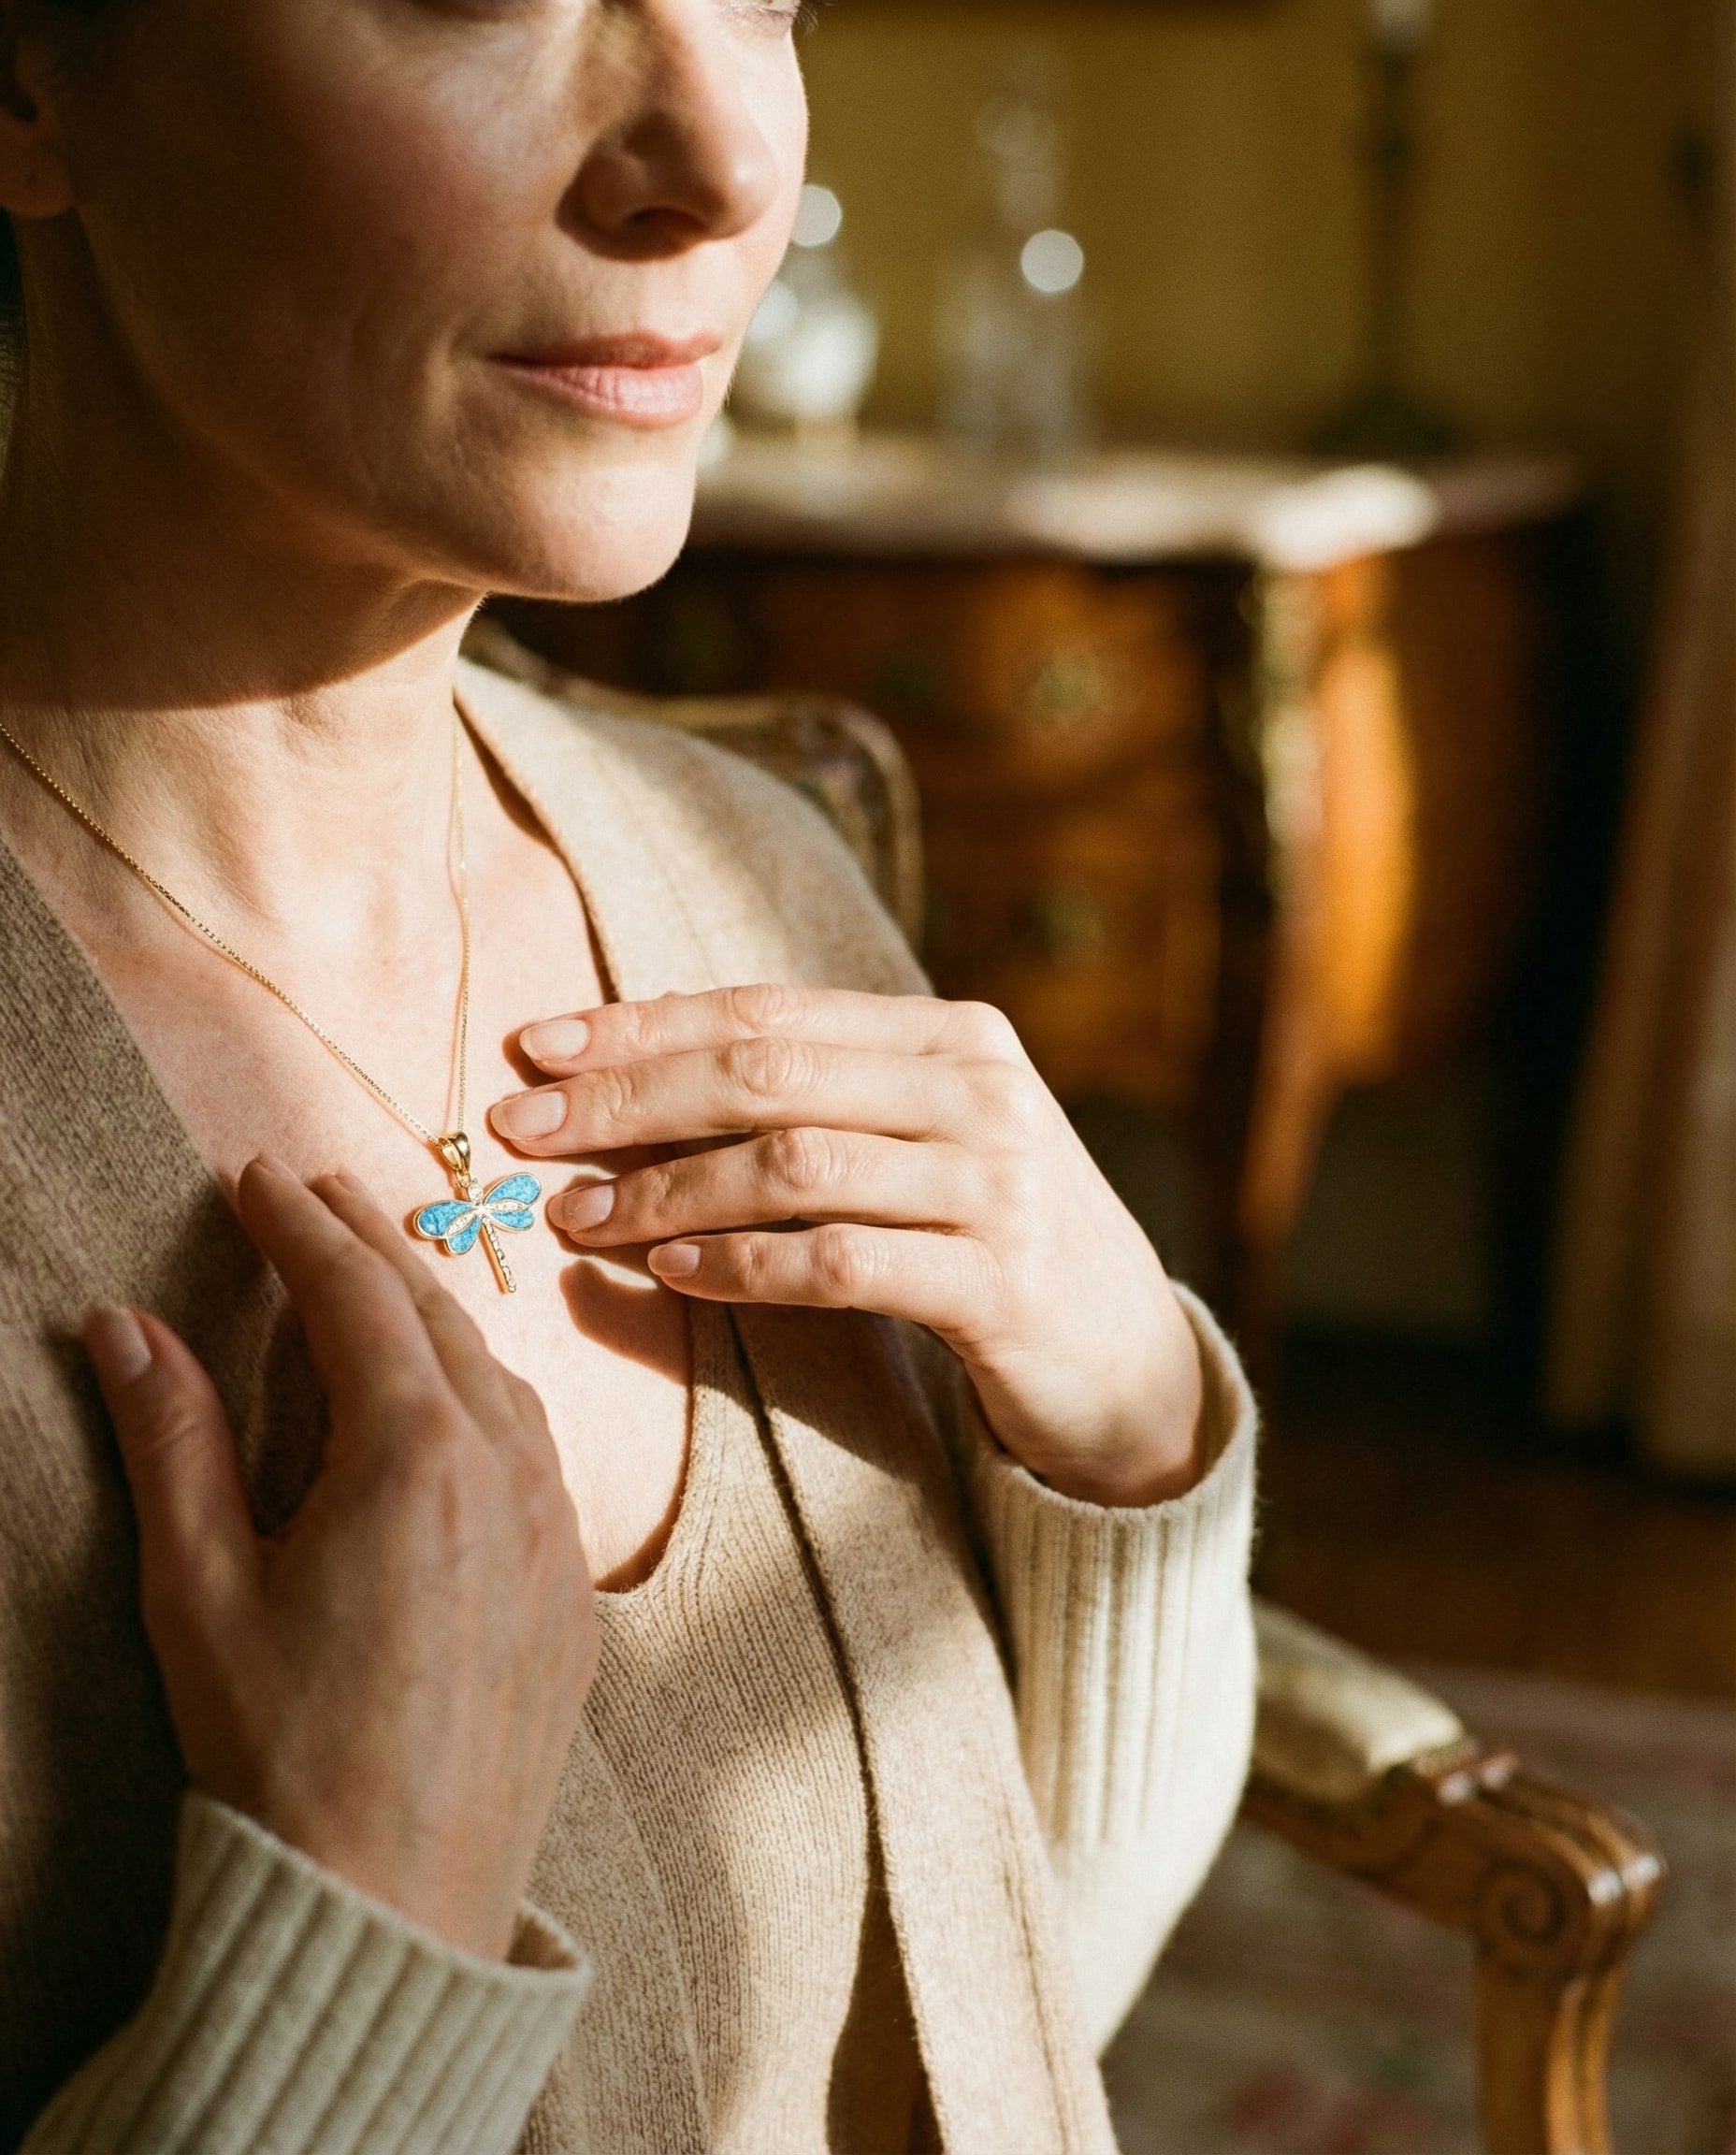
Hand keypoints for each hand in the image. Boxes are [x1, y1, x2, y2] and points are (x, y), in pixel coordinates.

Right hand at [84, 1158, 596, 1962]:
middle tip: (314, 1192)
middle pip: (436, 1318)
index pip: (355, 1296)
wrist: (396, 1905)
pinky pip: (536, 1454)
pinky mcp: (573, 1595)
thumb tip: (122, 1326)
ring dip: (434, 1317)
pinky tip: (453, 1407)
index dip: (300, 1224)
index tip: (259, 1174)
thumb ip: (173, 1442)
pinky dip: (484, 1399)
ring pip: (498, 1380)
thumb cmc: (283, 1753)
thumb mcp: (201, 1589)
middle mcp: (508, 1473)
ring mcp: (554, 1532)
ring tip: (379, 1277)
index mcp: (415, 1455)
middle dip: (370, 1245)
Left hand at [494, 987, 1205, 1506]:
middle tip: (520, 1125)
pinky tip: (671, 1274)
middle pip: (768, 1072)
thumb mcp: (924, 1145)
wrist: (1134, 1364)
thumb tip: (633, 1082)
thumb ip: (822, 1102)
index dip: (645, 1025)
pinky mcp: (1001, 1283)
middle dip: (627, 1096)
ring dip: (664, 1190)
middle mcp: (982, 1091)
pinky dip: (742, 1265)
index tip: (537, 1046)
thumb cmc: (991, 1243)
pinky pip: (841, 1261)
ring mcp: (1000, 1184)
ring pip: (793, 1163)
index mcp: (956, 1036)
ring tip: (574, 1214)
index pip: (771, 1011)